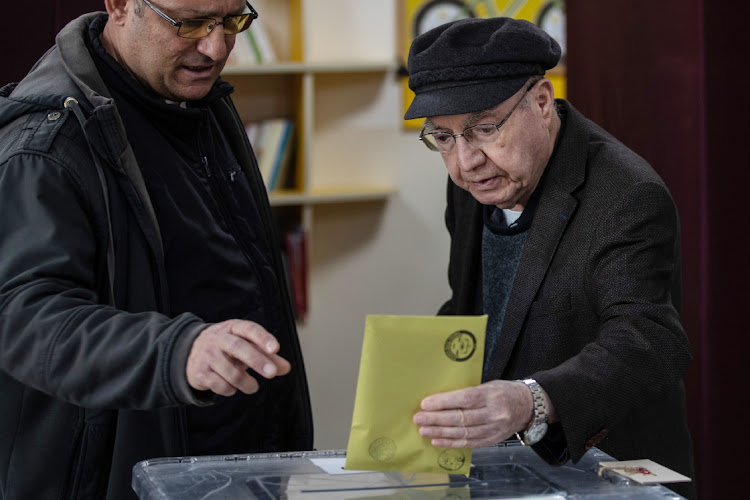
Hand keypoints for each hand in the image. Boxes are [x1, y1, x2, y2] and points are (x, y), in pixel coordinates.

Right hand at [186, 319, 290, 396]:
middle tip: (272, 373)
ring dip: (246, 383)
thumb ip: (267, 355)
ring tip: (253, 387)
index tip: (275, 349)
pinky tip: (232, 387)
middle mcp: (219, 339)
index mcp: (233, 328)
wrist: (191, 352)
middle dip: (257, 361)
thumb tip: (286, 368)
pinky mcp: (200, 372)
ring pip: (230, 372)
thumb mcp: (246, 345)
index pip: (249, 329)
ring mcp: (208, 355)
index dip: (263, 338)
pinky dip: (231, 389)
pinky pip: (220, 385)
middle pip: (239, 348)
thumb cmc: (227, 348)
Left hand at [412, 380, 533, 447]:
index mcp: (491, 395)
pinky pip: (469, 443)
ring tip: (423, 430)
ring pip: (463, 433)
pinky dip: (451, 443)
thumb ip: (468, 393)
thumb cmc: (503, 391)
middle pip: (461, 418)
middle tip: (418, 418)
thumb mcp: (488, 385)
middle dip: (437, 419)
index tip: (425, 404)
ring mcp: (494, 429)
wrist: (528, 406)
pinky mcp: (493, 440)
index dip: (444, 402)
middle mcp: (494, 413)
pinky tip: (437, 440)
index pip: (464, 399)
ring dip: (440, 433)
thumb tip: (439, 400)